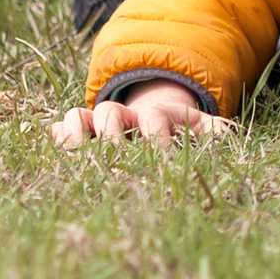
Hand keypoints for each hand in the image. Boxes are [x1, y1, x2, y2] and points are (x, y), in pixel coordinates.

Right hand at [52, 78, 227, 149]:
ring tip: (74, 157)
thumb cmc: (184, 132)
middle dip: (110, 137)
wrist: (158, 121)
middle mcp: (125, 117)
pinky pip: (61, 129)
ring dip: (75, 135)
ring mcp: (100, 125)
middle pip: (110, 114)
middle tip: (113, 164)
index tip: (161, 160)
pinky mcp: (83, 135)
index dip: (155, 137)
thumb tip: (227, 137)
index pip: (152, 118)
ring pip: (79, 117)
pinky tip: (52, 156)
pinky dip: (55, 138)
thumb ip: (216, 133)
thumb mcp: (204, 130)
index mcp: (156, 115)